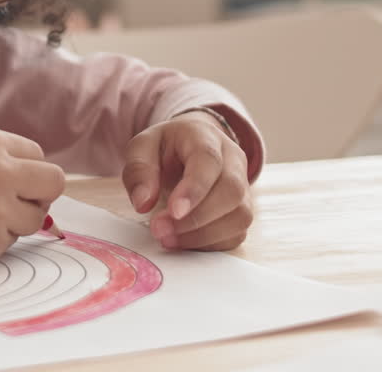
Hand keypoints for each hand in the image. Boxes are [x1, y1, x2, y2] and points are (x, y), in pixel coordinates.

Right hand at [0, 126, 65, 272]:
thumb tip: (30, 178)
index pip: (38, 154)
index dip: (24, 169)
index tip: (10, 180)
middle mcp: (0, 171)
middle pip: (53, 183)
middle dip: (37, 194)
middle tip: (12, 202)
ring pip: (35, 218)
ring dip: (14, 220)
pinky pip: (10, 242)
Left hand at [122, 111, 252, 250]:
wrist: (187, 148)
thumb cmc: (164, 148)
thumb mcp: (141, 148)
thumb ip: (138, 171)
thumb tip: (143, 203)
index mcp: (205, 136)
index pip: (209, 160)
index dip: (194, 189)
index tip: (173, 212)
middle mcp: (232, 159)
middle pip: (231, 191)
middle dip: (196, 218)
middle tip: (160, 230)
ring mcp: (243, 185)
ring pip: (239, 215)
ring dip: (202, 235)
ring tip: (168, 239)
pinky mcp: (242, 209)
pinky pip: (237, 233)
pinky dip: (210, 244)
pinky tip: (184, 242)